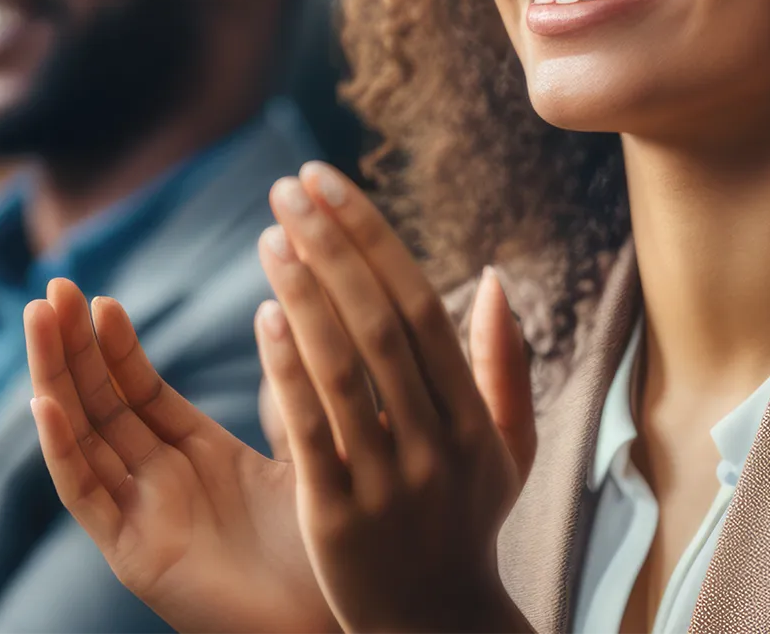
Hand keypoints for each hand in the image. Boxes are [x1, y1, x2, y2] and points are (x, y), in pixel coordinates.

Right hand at [24, 279, 337, 633]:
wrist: (337, 617)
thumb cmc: (330, 538)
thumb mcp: (309, 443)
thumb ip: (296, 386)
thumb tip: (291, 314)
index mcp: (197, 453)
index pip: (141, 389)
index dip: (116, 345)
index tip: (98, 298)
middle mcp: (162, 480)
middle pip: (102, 402)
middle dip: (75, 347)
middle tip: (54, 287)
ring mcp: (144, 515)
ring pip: (84, 436)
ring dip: (58, 378)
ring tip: (39, 320)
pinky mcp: (137, 556)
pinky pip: (88, 497)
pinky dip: (63, 449)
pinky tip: (45, 402)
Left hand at [254, 162, 536, 633]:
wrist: (435, 627)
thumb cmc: (466, 520)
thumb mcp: (506, 448)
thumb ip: (504, 364)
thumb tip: (496, 278)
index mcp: (475, 417)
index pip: (421, 305)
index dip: (373, 237)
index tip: (329, 181)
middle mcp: (439, 442)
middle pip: (381, 322)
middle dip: (333, 244)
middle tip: (290, 185)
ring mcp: (389, 482)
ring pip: (345, 368)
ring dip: (305, 292)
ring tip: (271, 230)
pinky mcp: (338, 519)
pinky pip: (312, 431)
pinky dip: (288, 370)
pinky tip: (263, 313)